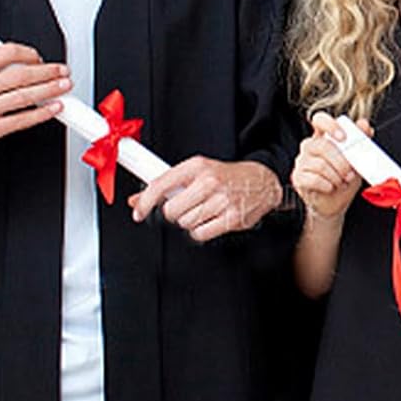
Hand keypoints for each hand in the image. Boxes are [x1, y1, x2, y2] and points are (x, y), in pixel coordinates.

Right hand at [0, 42, 68, 166]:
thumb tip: (22, 58)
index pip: (7, 52)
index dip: (30, 53)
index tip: (42, 58)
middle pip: (20, 75)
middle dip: (48, 72)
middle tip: (63, 71)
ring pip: (23, 97)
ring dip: (49, 90)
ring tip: (64, 86)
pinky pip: (19, 120)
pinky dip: (40, 114)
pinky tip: (53, 109)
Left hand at [130, 156, 282, 240]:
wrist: (263, 180)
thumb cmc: (228, 176)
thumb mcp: (199, 171)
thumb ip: (167, 185)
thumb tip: (137, 200)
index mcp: (198, 166)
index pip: (162, 184)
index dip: (145, 201)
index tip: (139, 211)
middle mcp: (209, 181)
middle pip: (171, 211)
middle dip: (175, 212)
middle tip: (186, 206)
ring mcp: (221, 200)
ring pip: (185, 223)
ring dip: (190, 221)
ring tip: (204, 209)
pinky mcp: (231, 218)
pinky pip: (200, 234)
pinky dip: (201, 230)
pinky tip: (211, 218)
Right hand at [292, 113, 372, 221]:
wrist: (336, 202)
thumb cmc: (345, 177)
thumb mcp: (357, 157)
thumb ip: (361, 139)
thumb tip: (364, 125)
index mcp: (323, 136)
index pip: (320, 120)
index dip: (330, 125)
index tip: (343, 137)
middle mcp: (310, 146)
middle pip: (323, 146)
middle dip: (341, 162)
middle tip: (350, 172)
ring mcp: (302, 161)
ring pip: (321, 165)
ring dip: (336, 176)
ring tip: (342, 182)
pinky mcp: (298, 178)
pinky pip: (314, 179)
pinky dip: (327, 185)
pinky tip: (331, 187)